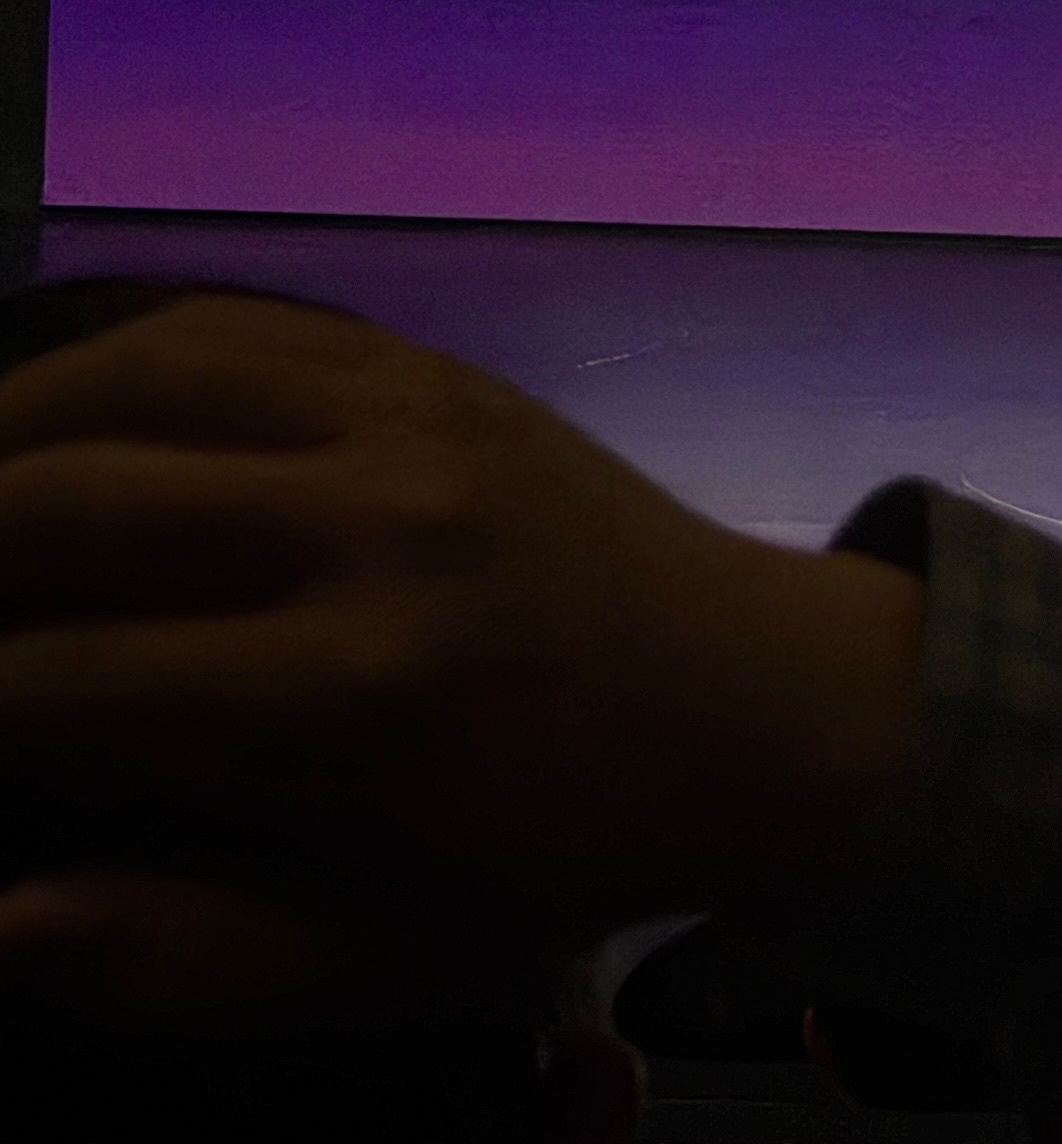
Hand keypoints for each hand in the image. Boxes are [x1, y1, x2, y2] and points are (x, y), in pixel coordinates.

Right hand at [0, 295, 923, 926]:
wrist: (761, 711)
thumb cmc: (551, 857)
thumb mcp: (383, 959)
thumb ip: (179, 958)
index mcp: (358, 699)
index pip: (61, 681)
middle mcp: (381, 532)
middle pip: (70, 501)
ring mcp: (415, 425)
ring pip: (136, 380)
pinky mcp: (437, 373)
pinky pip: (232, 331)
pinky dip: (100, 368)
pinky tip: (29, 430)